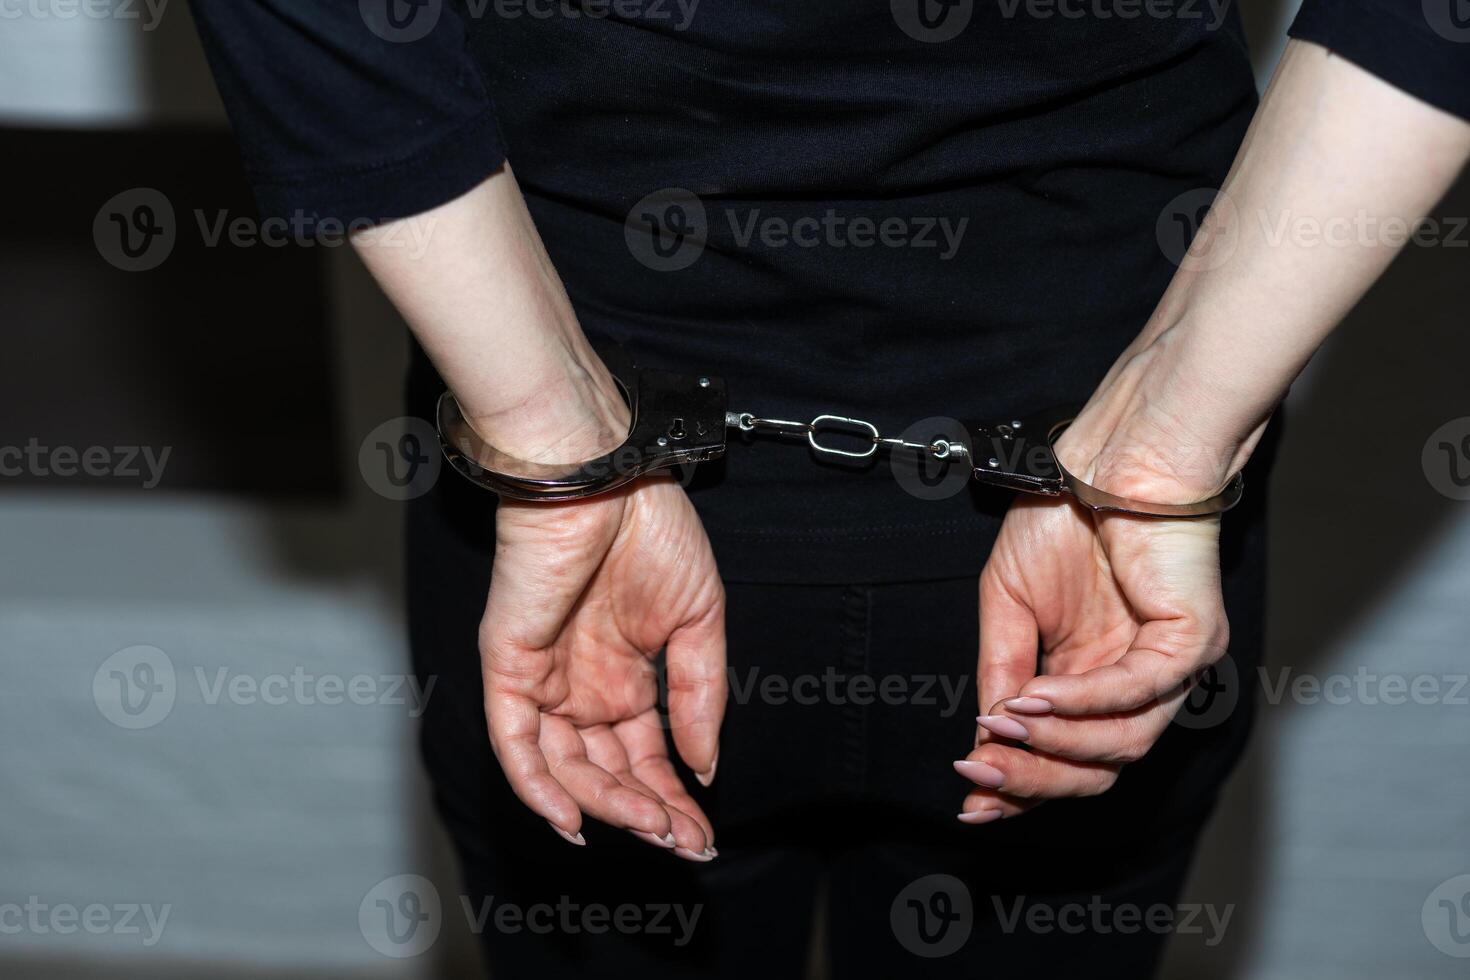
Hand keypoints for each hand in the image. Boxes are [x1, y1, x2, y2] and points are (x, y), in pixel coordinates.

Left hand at [480, 477, 726, 859]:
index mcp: (623, 674)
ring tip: (654, 826)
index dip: (671, 797)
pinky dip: (539, 786)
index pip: (644, 754)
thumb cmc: (650, 530)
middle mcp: (580, 685)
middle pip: (606, 771)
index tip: (703, 832)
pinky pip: (516, 743)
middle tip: (685, 841)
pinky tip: (574, 820)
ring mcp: (543, 678)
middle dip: (646, 812)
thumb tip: (704, 766)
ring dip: (608, 804)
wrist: (605, 475)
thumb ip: (698, 695)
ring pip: (565, 767)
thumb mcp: (699, 621)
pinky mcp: (509, 666)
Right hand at [954, 485, 1226, 822]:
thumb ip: (1002, 670)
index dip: (1019, 783)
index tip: (970, 800)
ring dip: (1054, 746)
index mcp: (1095, 676)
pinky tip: (1034, 699)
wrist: (1108, 456)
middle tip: (978, 773)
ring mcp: (1171, 667)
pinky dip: (1081, 703)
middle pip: (1094, 768)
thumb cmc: (1065, 517)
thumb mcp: (1009, 605)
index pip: (1065, 755)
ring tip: (1001, 728)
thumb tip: (988, 733)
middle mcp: (1139, 683)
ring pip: (1121, 746)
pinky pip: (1136, 691)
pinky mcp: (1192, 640)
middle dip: (1031, 779)